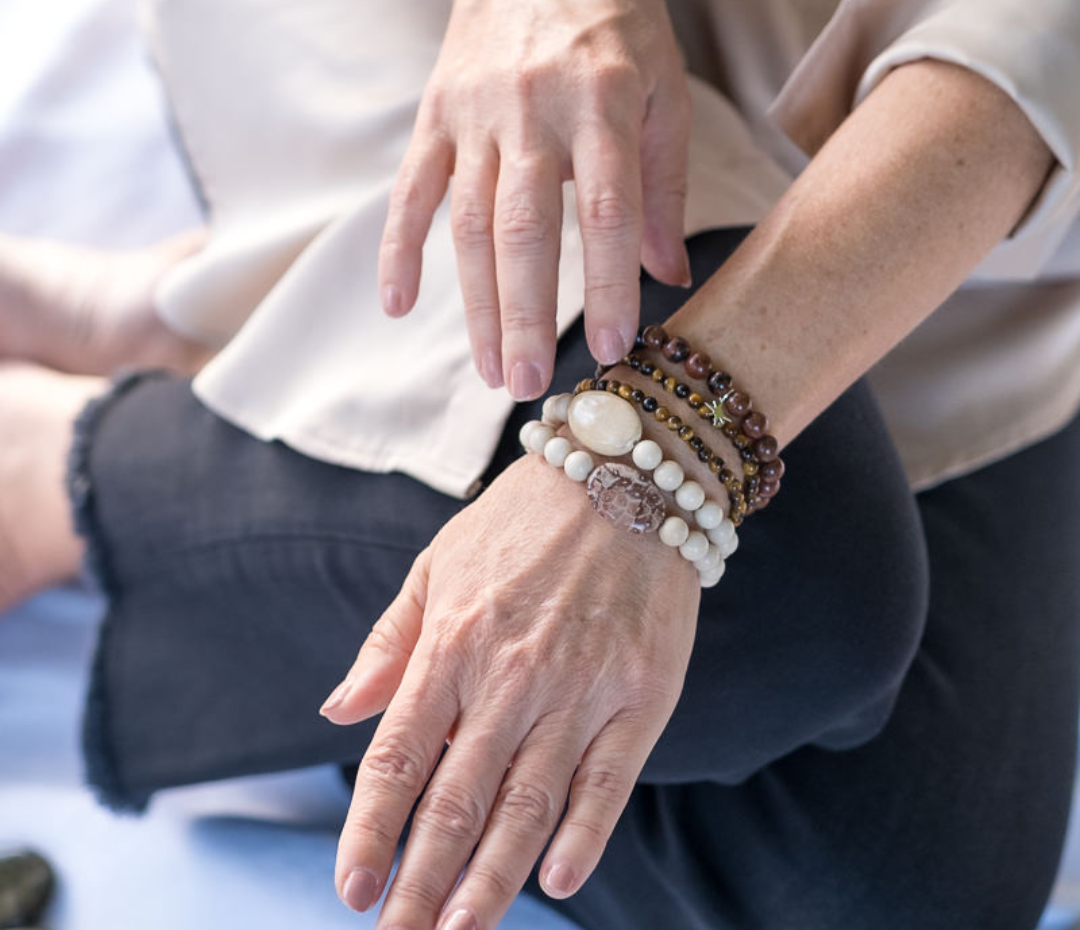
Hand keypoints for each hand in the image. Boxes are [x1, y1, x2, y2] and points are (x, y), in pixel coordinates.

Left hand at [321, 452, 699, 927]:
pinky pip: (609, 779)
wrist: (628, 474)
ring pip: (528, 804)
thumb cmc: (524, 520)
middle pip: (457, 800)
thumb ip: (390, 641)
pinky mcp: (643, 694)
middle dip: (421, 883)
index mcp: (454, 640)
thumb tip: (339, 712)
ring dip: (491, 880)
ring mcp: (582, 687)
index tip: (350, 889)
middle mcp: (512, 673)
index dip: (371, 830)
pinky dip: (583, 835)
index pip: (399, 756)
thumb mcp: (440, 562)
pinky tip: (557, 881)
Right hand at [378, 0, 691, 399]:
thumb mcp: (663, 82)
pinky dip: (399, 247)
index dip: (607, 283)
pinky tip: (395, 304)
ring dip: (475, 305)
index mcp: (603, 99)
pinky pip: (411, 188)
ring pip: (470, 223)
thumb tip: (669, 274)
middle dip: (525, 315)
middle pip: (524, 228)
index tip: (612, 348)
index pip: (608, 209)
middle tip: (529, 386)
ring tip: (489, 371)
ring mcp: (474, 114)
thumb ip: (665, 181)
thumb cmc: (613, 14)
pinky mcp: (434, 116)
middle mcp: (533, 109)